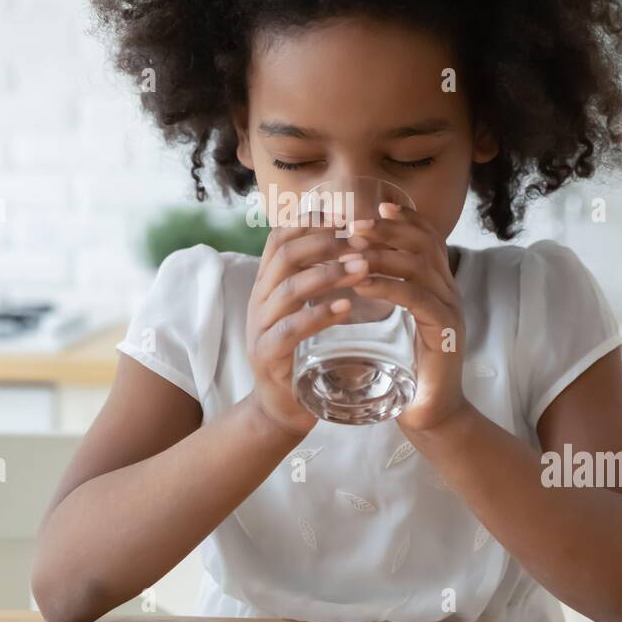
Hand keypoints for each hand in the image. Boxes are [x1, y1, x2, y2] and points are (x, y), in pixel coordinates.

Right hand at [245, 221, 372, 437]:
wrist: (282, 407)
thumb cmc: (302, 353)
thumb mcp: (306, 309)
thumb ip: (319, 281)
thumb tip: (354, 244)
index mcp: (268, 284)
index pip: (280, 237)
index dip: (310, 221)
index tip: (345, 214)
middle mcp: (259, 300)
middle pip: (285, 255)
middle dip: (325, 243)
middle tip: (361, 242)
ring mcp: (260, 328)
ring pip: (289, 288)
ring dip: (328, 274)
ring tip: (362, 268)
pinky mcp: (267, 356)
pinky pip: (290, 330)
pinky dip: (318, 315)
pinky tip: (345, 307)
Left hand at [338, 202, 467, 432]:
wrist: (432, 415)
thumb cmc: (406, 370)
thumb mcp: (395, 324)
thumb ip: (386, 296)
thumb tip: (352, 269)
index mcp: (439, 286)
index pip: (428, 239)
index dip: (404, 220)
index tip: (374, 206)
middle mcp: (449, 291)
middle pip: (425, 244)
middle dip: (389, 230)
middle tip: (355, 225)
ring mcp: (451, 310)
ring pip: (418, 267)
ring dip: (382, 254)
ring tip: (350, 249)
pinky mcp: (444, 332)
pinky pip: (416, 298)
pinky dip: (387, 286)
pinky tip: (361, 282)